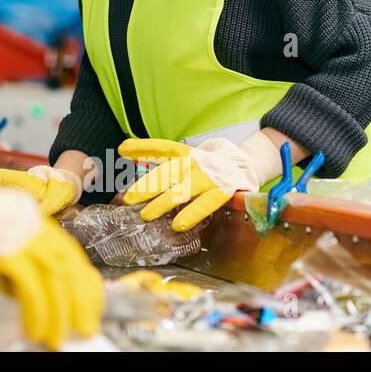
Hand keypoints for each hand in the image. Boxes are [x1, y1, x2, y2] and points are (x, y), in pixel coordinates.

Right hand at [0, 167, 103, 348]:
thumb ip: (11, 258)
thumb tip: (30, 295)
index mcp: (28, 215)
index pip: (67, 250)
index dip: (83, 280)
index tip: (91, 304)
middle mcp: (27, 220)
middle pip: (65, 262)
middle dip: (79, 300)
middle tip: (83, 328)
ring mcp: (15, 231)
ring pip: (53, 274)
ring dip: (58, 311)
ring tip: (55, 336)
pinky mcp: (1, 245)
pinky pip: (29, 282)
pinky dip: (36, 308)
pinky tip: (35, 327)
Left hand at [118, 132, 282, 231]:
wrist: (248, 164)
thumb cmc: (211, 164)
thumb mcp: (186, 156)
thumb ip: (158, 156)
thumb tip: (124, 150)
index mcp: (187, 153)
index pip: (163, 147)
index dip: (143, 147)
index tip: (122, 149)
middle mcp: (197, 163)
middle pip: (168, 173)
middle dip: (146, 186)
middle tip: (128, 199)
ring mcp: (210, 177)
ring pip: (183, 190)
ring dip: (163, 203)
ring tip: (146, 215)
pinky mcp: (224, 191)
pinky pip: (206, 204)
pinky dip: (191, 214)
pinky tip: (178, 224)